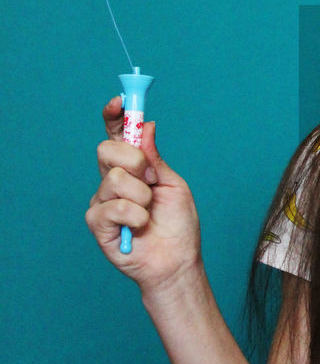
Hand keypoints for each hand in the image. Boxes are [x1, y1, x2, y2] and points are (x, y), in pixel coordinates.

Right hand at [86, 97, 201, 299]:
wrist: (176, 261)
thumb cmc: (177, 225)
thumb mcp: (173, 184)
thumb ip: (155, 157)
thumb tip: (146, 126)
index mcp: (133, 167)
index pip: (116, 135)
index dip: (115, 116)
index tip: (120, 102)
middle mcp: (113, 180)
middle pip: (107, 149)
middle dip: (135, 161)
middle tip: (152, 180)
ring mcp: (103, 200)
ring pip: (114, 179)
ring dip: (141, 196)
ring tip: (148, 213)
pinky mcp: (98, 222)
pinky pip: (113, 206)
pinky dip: (135, 216)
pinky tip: (140, 226)